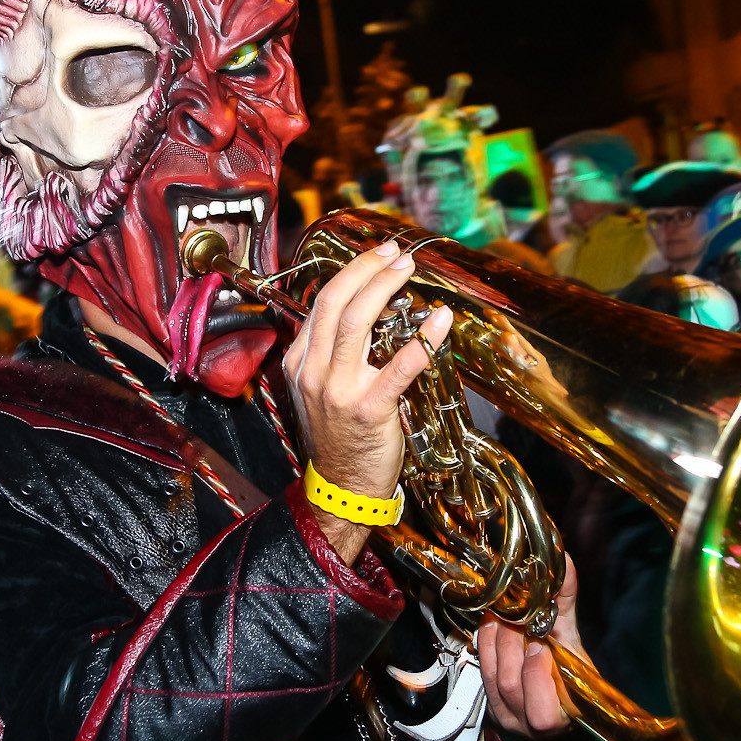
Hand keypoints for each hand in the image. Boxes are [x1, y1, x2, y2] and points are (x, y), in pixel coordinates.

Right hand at [282, 240, 451, 562]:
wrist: (341, 488)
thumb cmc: (337, 437)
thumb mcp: (319, 390)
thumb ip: (330, 353)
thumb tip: (364, 312)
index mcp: (300, 362)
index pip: (322, 304)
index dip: (352, 274)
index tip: (377, 256)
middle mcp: (314, 372)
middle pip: (337, 304)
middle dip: (367, 270)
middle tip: (394, 253)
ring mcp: (339, 390)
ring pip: (357, 323)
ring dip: (384, 288)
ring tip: (407, 270)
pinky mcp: (369, 409)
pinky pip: (400, 366)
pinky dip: (423, 339)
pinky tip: (440, 320)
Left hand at [478, 557, 582, 739]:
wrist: (554, 688)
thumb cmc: (570, 668)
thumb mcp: (573, 639)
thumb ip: (567, 604)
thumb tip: (566, 563)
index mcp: (562, 718)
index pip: (543, 715)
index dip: (537, 675)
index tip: (543, 643)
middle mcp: (532, 727)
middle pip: (511, 687)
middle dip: (513, 647)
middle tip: (519, 618)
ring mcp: (508, 718)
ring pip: (494, 680)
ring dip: (497, 642)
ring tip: (505, 618)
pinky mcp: (491, 708)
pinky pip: (482, 674)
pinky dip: (486, 645)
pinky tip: (492, 625)